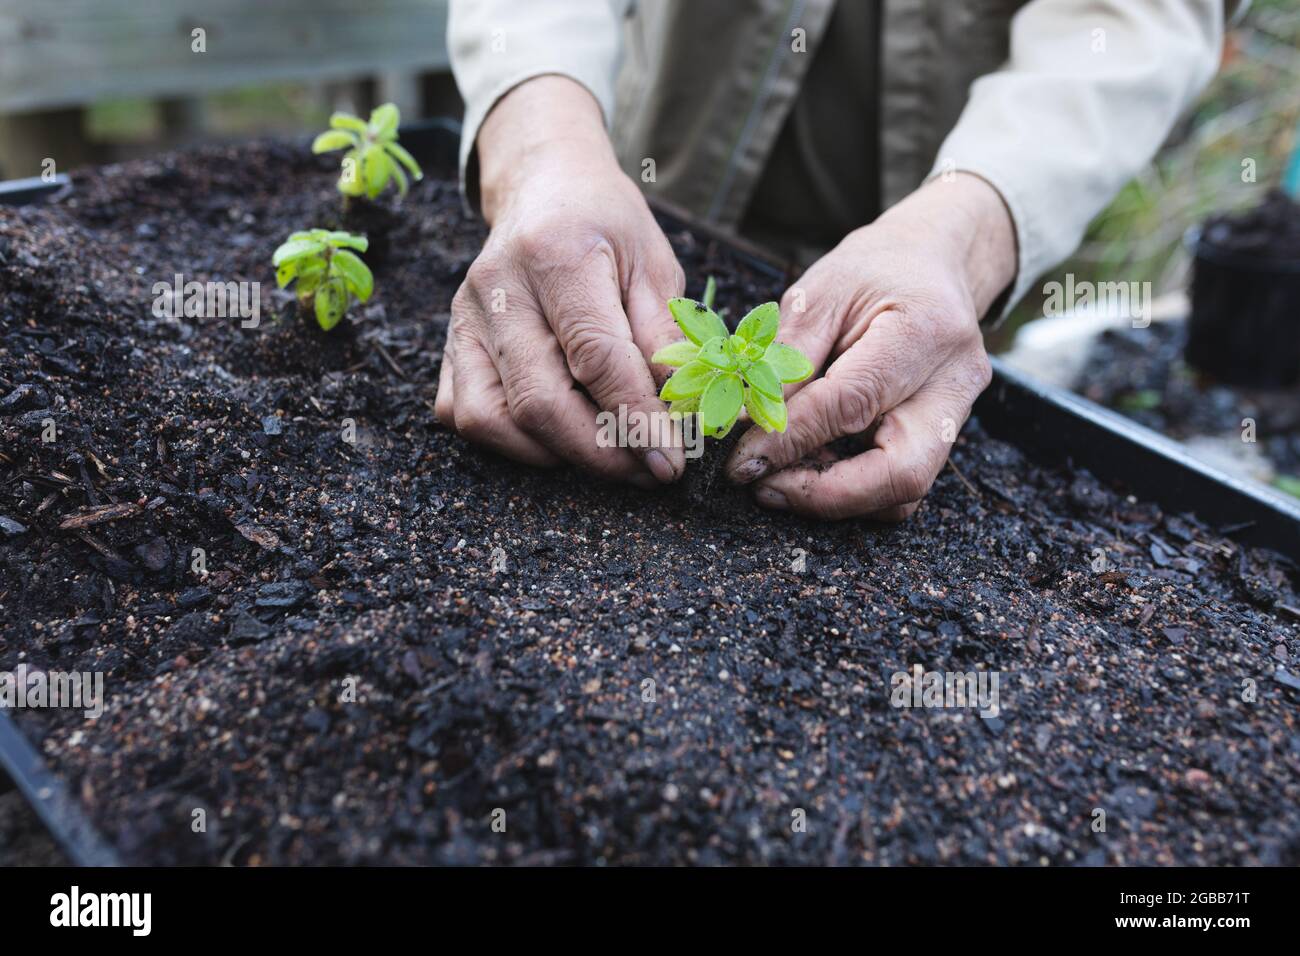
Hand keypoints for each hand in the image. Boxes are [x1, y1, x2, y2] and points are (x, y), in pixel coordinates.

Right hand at [434, 76, 685, 486]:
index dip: (637, 420)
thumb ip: (666, 341)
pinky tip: (558, 436)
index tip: (673, 461)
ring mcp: (464, 318)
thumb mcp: (654, 266)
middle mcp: (497, 287)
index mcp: (557, 254)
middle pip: (541, 402)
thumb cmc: (606, 227)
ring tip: (610, 454)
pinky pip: (466, 417)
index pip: (596, 358)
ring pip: (495, 420)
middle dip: (602, 453)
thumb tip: (687, 417)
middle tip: (649, 470)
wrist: (544, 187)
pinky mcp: (449, 344)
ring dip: (557, 455)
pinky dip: (512, 443)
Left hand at [725, 173, 1017, 520]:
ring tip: (776, 478)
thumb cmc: (872, 269)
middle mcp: (954, 382)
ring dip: (834, 498)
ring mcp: (957, 414)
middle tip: (763, 487)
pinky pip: (899, 483)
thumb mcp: (818, 294)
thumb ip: (783, 360)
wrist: (931, 262)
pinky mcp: (945, 435)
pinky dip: (850, 488)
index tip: (741, 460)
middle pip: (902, 472)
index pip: (853, 402)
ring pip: (903, 491)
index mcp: (925, 330)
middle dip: (825, 495)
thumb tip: (740, 424)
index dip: (791, 439)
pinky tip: (808, 468)